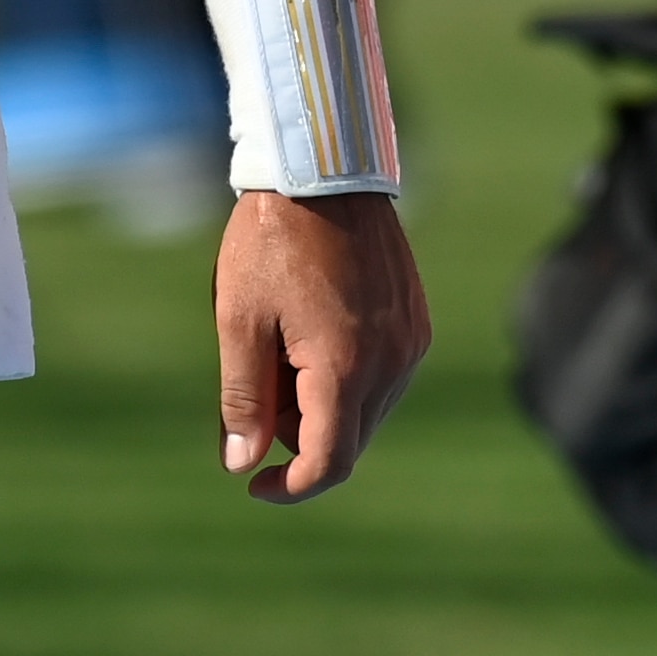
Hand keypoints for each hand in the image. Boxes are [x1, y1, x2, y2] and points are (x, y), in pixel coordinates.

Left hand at [215, 190, 427, 503]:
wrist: (324, 169)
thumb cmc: (273, 240)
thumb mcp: (239, 318)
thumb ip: (244, 397)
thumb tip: (241, 463)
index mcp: (346, 367)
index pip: (329, 462)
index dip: (290, 486)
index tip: (253, 482)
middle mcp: (392, 363)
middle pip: (349, 441)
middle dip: (298, 436)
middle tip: (256, 386)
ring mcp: (411, 342)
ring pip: (368, 412)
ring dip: (322, 407)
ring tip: (280, 348)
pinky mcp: (416, 323)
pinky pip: (385, 378)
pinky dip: (346, 379)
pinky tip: (309, 334)